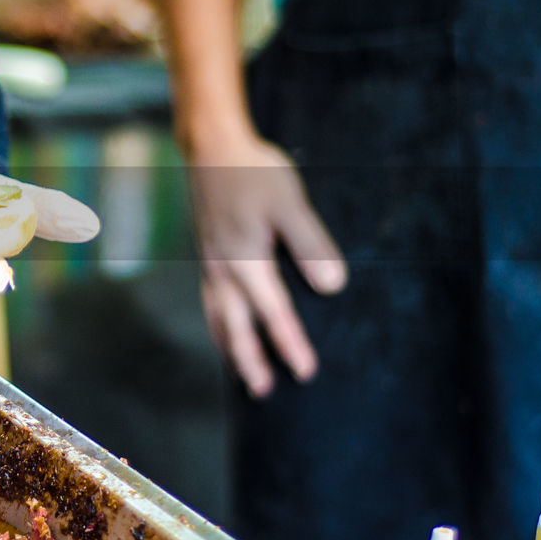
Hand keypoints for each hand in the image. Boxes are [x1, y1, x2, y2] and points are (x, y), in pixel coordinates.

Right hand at [187, 135, 346, 396]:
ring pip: (218, 316)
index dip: (290, 343)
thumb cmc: (254, 173)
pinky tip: (224, 326)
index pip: (272, 312)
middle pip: (235, 325)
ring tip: (239, 371)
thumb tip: (332, 287)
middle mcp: (223, 268)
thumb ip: (311, 244)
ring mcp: (211, 263)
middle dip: (249, 359)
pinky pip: (210, 300)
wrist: (213, 148)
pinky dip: (217, 323)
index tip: (306, 371)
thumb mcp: (290, 203)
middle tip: (263, 391)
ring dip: (229, 346)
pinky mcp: (208, 254)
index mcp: (246, 260)